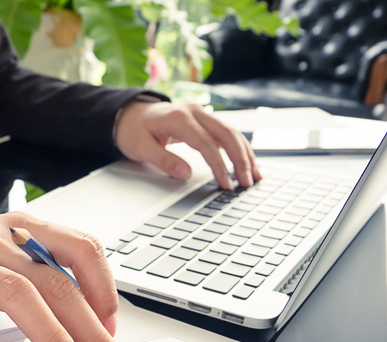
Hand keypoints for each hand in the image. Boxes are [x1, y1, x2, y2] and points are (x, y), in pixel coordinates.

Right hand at [0, 213, 131, 341]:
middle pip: (54, 282)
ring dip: (50, 335)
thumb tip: (101, 326)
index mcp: (26, 230)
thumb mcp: (18, 257)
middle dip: (90, 330)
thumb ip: (55, 281)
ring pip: (14, 294)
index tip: (112, 331)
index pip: (82, 248)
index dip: (105, 291)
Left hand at [115, 101, 260, 188]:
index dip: (218, 165)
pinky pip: (227, 133)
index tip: (226, 183)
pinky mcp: (205, 120)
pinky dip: (239, 148)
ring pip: (231, 132)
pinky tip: (248, 163)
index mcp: (179, 118)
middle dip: (240, 159)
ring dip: (246, 154)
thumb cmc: (134, 131)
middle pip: (226, 134)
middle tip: (247, 182)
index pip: (206, 143)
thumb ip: (163, 160)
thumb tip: (185, 174)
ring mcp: (202, 114)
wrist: (131, 114)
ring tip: (255, 175)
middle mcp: (195, 112)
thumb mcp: (141, 148)